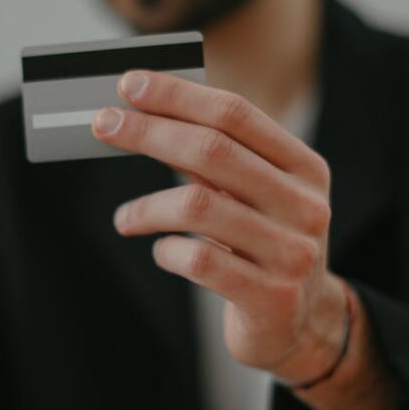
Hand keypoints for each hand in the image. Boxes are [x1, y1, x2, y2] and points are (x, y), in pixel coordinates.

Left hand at [92, 70, 348, 385]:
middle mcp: (305, 206)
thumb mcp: (256, 196)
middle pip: (213, 151)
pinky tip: (161, 251)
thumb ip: (217, 160)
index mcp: (304, 168)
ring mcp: (291, 253)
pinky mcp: (271, 298)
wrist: (303, 325)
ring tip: (125, 218)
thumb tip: (148, 115)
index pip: (235, 115)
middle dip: (149, 132)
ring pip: (198, 205)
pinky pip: (198, 260)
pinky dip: (167, 250)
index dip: (178, 96)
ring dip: (146, 206)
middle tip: (103, 125)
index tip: (130, 85)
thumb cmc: (266, 247)